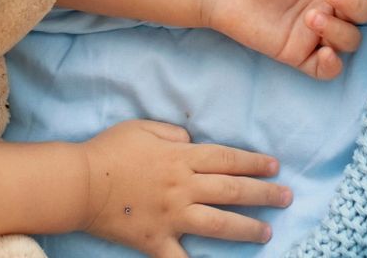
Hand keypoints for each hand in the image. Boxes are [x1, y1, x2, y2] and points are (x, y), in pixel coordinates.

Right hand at [79, 120, 288, 257]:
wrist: (79, 183)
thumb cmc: (108, 150)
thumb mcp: (142, 126)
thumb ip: (171, 131)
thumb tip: (191, 140)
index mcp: (180, 157)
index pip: (227, 159)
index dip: (254, 162)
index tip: (274, 167)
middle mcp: (183, 187)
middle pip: (232, 190)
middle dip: (264, 194)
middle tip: (286, 197)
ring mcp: (172, 216)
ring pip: (219, 223)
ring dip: (247, 228)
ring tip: (267, 231)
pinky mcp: (157, 240)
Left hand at [198, 0, 366, 79]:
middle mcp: (329, 5)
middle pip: (363, 12)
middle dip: (353, 4)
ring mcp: (316, 31)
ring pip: (351, 40)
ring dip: (340, 31)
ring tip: (311, 17)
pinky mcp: (300, 54)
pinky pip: (328, 69)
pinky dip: (333, 65)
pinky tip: (325, 52)